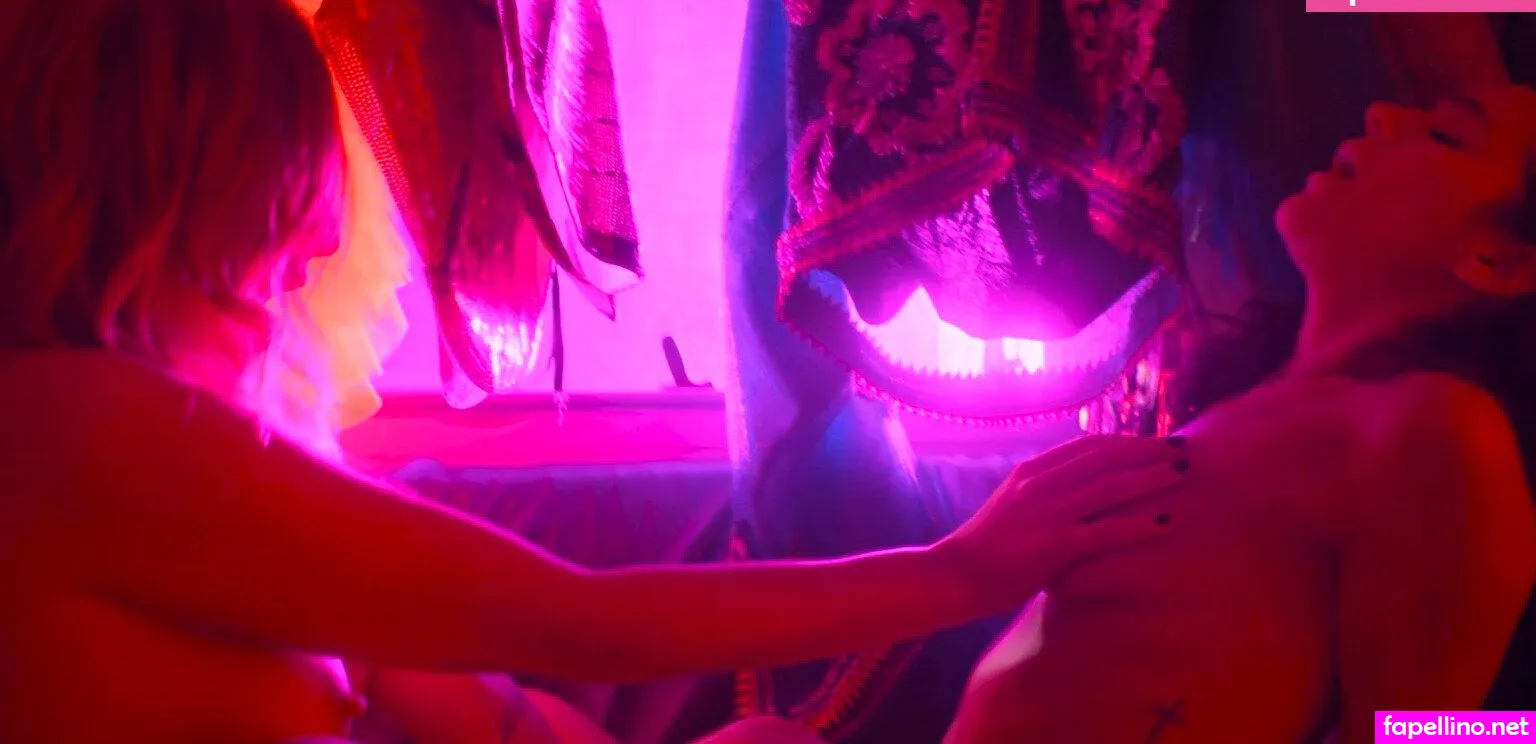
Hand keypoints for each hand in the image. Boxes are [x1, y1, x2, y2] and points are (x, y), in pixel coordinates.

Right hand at [934, 434, 1187, 610]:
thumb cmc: (985, 548)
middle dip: (1147, 450)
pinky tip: (1166, 522)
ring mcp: (1048, 512)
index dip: (1126, 441)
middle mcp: (1041, 484)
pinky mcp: (1055, 545)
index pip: (1087, 446)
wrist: (954, 576)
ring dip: (1151, 477)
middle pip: (1105, 457)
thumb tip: (1076, 488)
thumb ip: (1042, 492)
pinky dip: (1139, 523)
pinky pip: (1106, 530)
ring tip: (1183, 473)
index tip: (1154, 442)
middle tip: (1182, 448)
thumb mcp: (1011, 504)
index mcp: (1031, 472)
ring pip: (1111, 486)